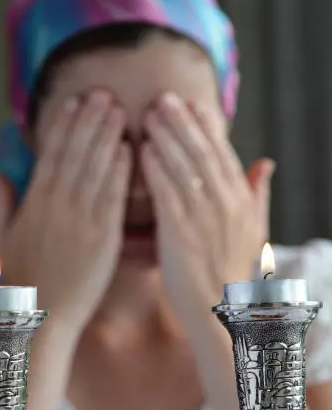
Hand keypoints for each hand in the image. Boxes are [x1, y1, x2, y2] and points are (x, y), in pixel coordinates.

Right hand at [0, 91, 130, 331]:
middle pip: (75, 154)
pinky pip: (113, 198)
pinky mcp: (103, 238)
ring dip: (107, 137)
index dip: (62, 126)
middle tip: (103, 93)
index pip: (50, 155)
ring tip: (118, 110)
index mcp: (33, 204)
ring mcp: (81, 220)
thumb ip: (1, 204)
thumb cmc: (21, 280)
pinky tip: (129, 150)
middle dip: (89, 121)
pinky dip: (121, 172)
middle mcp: (57, 206)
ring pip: (95, 170)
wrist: (42, 317)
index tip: (73, 102)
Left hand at [142, 92, 273, 326]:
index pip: (224, 155)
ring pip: (184, 167)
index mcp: (242, 202)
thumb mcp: (254, 230)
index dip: (208, 127)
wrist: (221, 310)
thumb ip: (258, 194)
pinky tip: (143, 150)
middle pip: (203, 153)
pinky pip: (167, 192)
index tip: (193, 104)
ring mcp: (204, 217)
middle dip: (183, 122)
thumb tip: (266, 163)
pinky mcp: (181, 232)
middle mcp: (226, 204)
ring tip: (149, 115)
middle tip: (164, 98)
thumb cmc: (233, 271)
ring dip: (166, 137)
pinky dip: (156, 168)